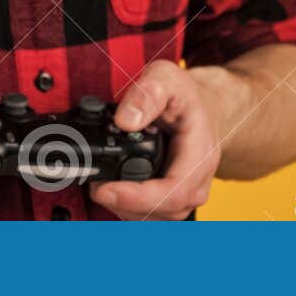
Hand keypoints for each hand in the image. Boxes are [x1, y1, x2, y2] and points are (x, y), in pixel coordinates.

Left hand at [90, 60, 229, 219]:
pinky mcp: (172, 197)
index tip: (106, 190)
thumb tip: (125, 121)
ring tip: (101, 186)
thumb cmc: (185, 96)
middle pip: (164, 210)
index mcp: (201, 154)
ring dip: (125, 208)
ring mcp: (186, 192)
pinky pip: (153, 214)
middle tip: (95, 186)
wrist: (199, 107)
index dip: (139, 197)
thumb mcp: (167, 78)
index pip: (176, 190)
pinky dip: (130, 207)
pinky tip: (113, 190)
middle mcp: (197, 180)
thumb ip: (147, 94)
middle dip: (125, 204)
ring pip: (157, 217)